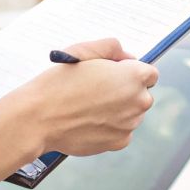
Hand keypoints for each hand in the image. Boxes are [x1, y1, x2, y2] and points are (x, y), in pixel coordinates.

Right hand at [11, 39, 159, 160]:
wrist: (40, 117)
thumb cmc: (59, 83)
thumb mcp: (84, 50)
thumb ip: (113, 48)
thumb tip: (128, 57)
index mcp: (134, 76)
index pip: (150, 74)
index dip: (131, 73)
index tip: (115, 76)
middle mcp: (139, 101)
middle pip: (142, 95)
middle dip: (126, 92)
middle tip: (98, 91)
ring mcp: (130, 124)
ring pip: (132, 115)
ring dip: (119, 111)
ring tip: (89, 107)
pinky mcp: (119, 142)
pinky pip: (122, 132)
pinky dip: (110, 128)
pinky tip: (89, 121)